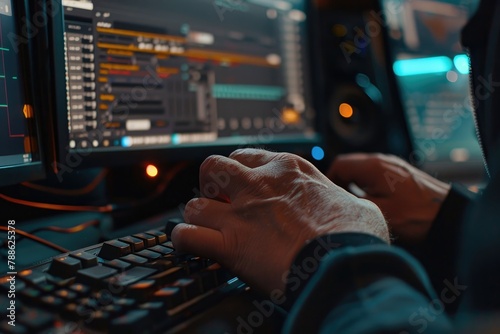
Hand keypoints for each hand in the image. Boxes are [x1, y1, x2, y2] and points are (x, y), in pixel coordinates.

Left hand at [172, 149, 387, 293]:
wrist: (346, 263)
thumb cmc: (355, 236)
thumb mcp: (357, 205)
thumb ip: (342, 199)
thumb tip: (350, 207)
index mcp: (288, 170)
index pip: (247, 155)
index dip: (240, 170)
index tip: (243, 185)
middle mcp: (259, 185)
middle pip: (213, 167)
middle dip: (211, 184)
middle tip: (220, 201)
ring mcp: (241, 214)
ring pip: (196, 203)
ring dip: (198, 216)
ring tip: (205, 226)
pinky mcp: (230, 244)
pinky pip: (188, 236)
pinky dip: (185, 241)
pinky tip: (191, 246)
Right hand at [327, 154, 450, 243]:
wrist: (449, 214)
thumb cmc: (416, 215)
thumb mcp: (378, 213)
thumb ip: (352, 203)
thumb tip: (335, 201)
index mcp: (373, 167)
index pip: (338, 165)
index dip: (328, 180)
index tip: (328, 197)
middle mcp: (381, 160)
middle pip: (349, 164)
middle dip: (339, 181)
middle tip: (338, 201)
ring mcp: (392, 164)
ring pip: (361, 168)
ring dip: (353, 182)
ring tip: (353, 202)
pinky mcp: (400, 172)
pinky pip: (374, 172)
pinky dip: (366, 183)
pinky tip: (370, 200)